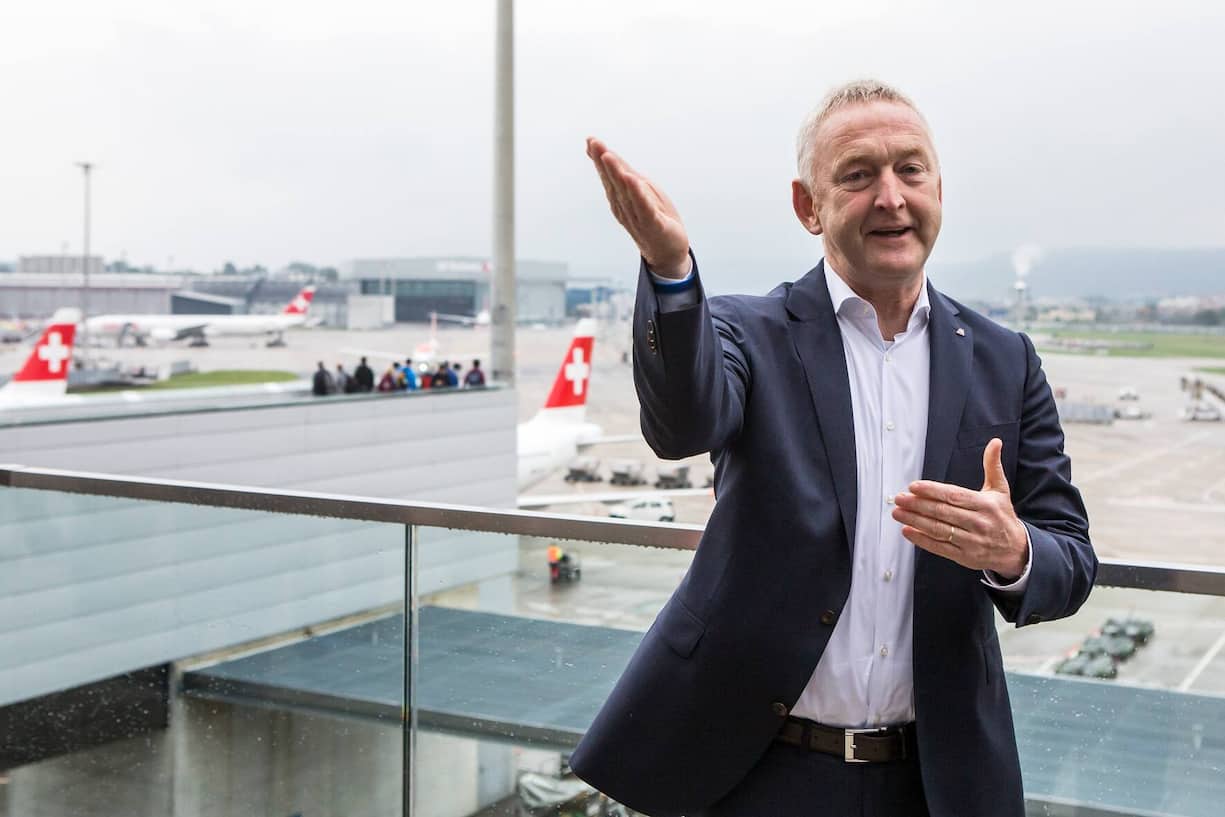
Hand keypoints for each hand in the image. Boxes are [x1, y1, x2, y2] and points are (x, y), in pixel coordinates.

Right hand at [586, 136, 690, 278]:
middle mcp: (624, 207)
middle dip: (604, 162)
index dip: (599, 157)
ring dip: (617, 173)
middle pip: (613, 181)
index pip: (609, 175)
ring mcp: (638, 217)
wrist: (668, 252)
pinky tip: (633, 182)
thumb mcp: (639, 189)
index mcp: (620, 198)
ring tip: (609, 156)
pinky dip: (638, 195)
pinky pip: (644, 208)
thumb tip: (604, 154)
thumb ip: (623, 172)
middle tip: (595, 144)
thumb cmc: (653, 218)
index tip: (591, 141)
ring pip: (626, 192)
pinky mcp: (654, 225)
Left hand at [891, 439, 1027, 579]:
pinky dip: (922, 540)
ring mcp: (971, 541)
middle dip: (918, 504)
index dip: (933, 491)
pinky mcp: (964, 556)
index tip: (914, 486)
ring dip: (915, 521)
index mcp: (985, 505)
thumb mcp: (1000, 490)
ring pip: (939, 529)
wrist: (1017, 550)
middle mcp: (978, 523)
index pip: (954, 496)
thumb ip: (993, 466)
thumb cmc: (1002, 516)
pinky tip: (907, 531)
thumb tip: (995, 442)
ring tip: (898, 513)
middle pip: (943, 512)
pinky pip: (939, 547)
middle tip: (899, 498)